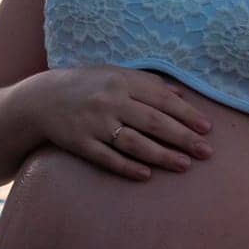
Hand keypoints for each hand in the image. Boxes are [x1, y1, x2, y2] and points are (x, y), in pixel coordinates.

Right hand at [42, 66, 214, 181]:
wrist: (41, 99)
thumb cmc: (87, 85)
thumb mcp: (115, 74)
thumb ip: (148, 83)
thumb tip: (182, 94)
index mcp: (121, 81)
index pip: (161, 99)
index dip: (186, 114)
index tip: (207, 128)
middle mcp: (109, 101)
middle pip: (152, 122)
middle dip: (182, 137)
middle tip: (206, 151)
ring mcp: (94, 123)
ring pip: (133, 142)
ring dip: (161, 155)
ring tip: (185, 165)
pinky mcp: (80, 143)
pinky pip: (107, 158)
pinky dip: (127, 167)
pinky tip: (147, 175)